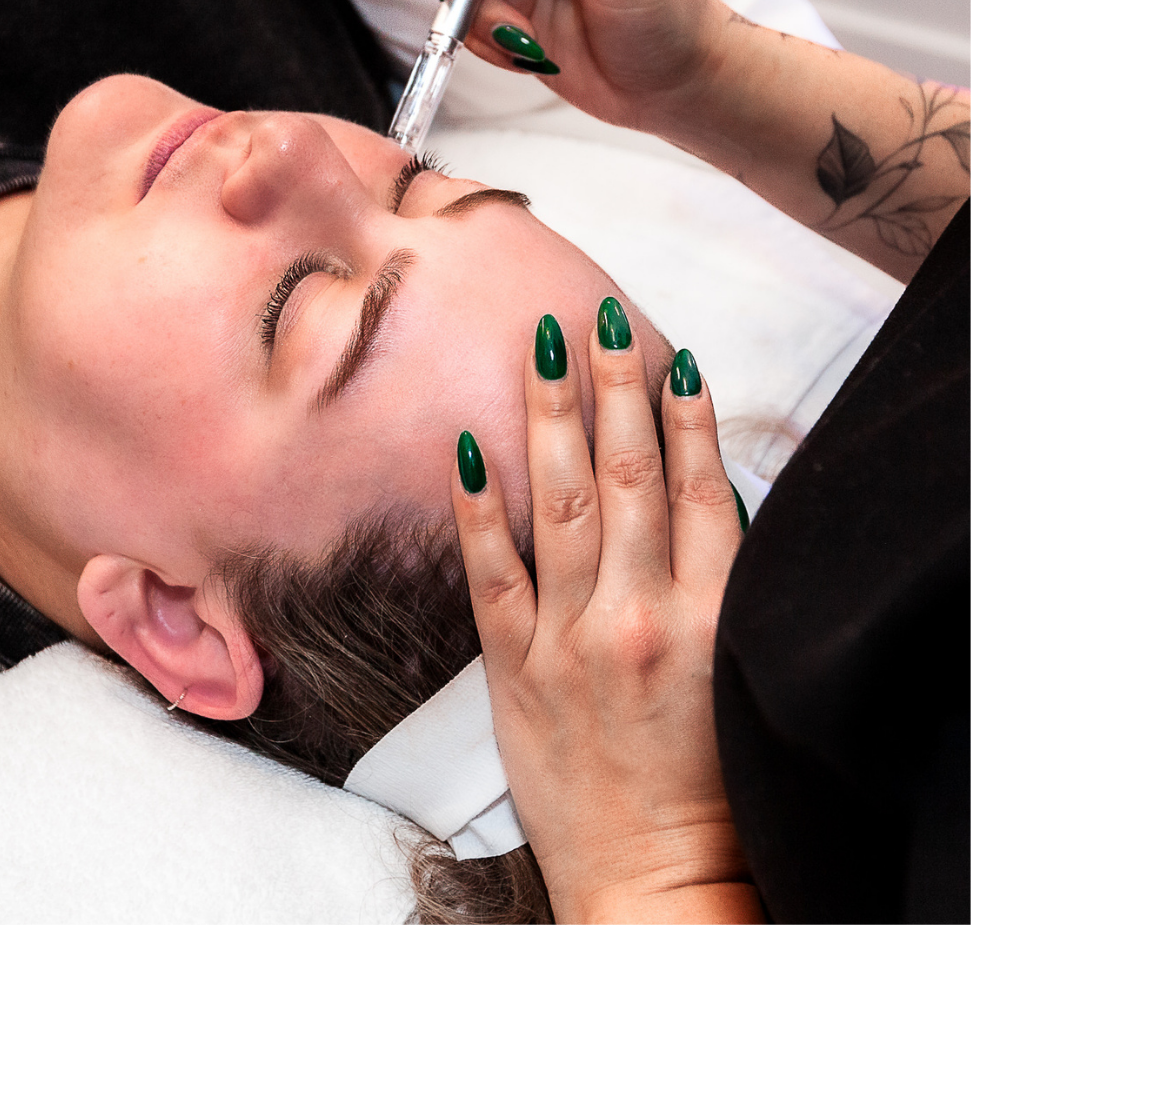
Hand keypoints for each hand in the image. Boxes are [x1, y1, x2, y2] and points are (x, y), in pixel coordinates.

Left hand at [450, 303, 762, 930]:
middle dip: (614, 388)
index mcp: (713, 619)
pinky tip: (467, 447)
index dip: (685, 418)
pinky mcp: (516, 670)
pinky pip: (491, 572)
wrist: (658, 889)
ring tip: (544, 347)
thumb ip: (720, 590)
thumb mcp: (741, 679)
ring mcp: (572, 640)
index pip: (699, 490)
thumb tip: (698, 501)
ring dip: (552, 417)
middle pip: (628, 476)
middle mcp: (643, 617)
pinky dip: (478, 507)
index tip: (671, 357)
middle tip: (598, 318)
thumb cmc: (714, 791)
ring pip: (561, 503)